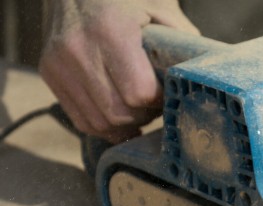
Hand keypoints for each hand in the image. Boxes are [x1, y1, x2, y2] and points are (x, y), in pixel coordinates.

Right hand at [40, 0, 198, 142]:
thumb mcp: (159, 9)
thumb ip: (180, 43)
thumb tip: (200, 78)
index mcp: (111, 30)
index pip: (139, 93)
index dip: (159, 100)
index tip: (168, 93)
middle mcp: (79, 49)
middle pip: (120, 113)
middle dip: (144, 115)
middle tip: (155, 104)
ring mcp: (59, 64)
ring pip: (100, 123)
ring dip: (126, 125)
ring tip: (139, 108)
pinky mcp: (50, 74)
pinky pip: (82, 120)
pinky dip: (105, 125)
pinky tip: (121, 114)